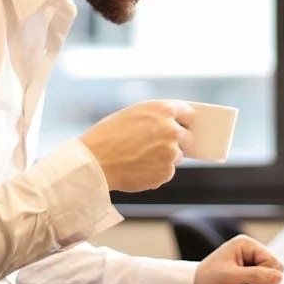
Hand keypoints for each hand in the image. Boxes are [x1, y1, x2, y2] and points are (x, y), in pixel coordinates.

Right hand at [79, 99, 194, 191]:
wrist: (95, 162)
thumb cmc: (107, 136)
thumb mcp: (132, 114)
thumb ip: (155, 117)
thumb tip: (171, 124)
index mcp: (163, 110)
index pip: (188, 113)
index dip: (183, 120)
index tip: (183, 125)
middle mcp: (171, 130)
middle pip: (187, 137)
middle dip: (177, 141)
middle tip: (159, 145)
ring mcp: (171, 153)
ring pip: (176, 156)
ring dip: (164, 158)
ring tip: (140, 157)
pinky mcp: (166, 173)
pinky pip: (166, 172)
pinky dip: (156, 172)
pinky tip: (137, 167)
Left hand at [193, 235, 283, 283]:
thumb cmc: (208, 279)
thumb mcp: (231, 277)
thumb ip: (256, 275)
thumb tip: (279, 276)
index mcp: (246, 244)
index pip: (273, 261)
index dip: (265, 276)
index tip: (248, 282)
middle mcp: (250, 251)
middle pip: (274, 270)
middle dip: (262, 282)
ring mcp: (250, 262)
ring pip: (270, 279)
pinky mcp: (249, 274)